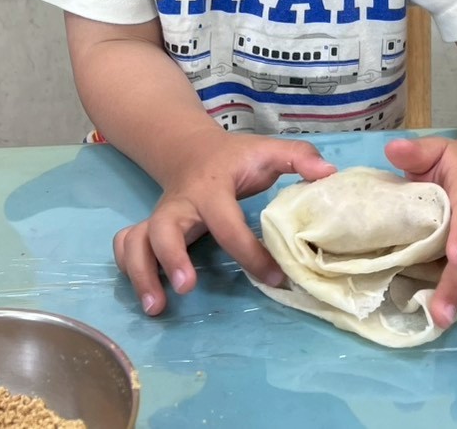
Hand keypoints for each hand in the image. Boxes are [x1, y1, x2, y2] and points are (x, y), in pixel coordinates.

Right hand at [113, 131, 335, 315]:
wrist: (191, 150)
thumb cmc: (235, 159)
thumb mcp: (267, 151)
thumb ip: (299, 158)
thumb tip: (328, 174)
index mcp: (211, 189)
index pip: (227, 223)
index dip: (251, 253)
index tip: (275, 278)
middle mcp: (179, 204)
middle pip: (163, 227)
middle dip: (171, 257)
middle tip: (187, 287)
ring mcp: (159, 218)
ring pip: (135, 241)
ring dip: (141, 273)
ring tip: (156, 307)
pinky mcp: (149, 230)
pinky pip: (127, 246)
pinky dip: (129, 269)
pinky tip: (148, 296)